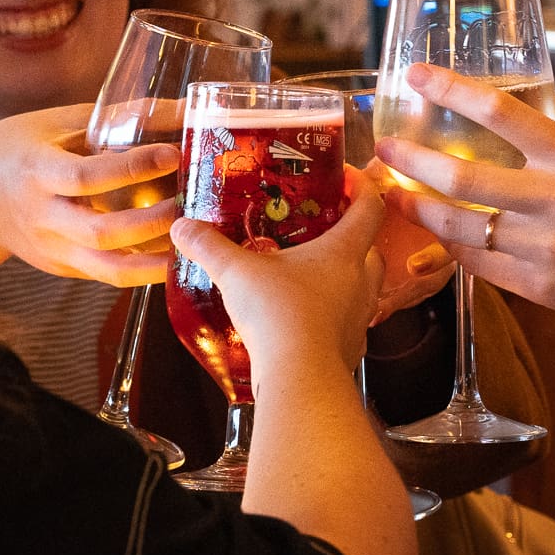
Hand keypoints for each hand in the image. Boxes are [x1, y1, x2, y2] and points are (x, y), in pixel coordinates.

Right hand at [0, 103, 181, 306]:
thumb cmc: (12, 151)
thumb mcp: (53, 124)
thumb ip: (115, 118)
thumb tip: (179, 108)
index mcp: (37, 172)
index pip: (87, 176)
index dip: (132, 167)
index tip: (172, 154)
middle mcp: (43, 217)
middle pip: (100, 232)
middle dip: (150, 223)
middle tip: (187, 206)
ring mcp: (51, 249)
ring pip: (107, 269)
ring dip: (153, 263)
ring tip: (189, 245)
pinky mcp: (61, 268)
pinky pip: (106, 275)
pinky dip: (141, 270)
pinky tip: (172, 258)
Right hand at [170, 171, 385, 378]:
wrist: (299, 378)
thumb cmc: (279, 315)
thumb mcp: (236, 272)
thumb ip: (209, 246)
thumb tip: (183, 227)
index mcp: (344, 251)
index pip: (370, 206)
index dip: (362, 186)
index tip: (344, 176)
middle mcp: (361, 281)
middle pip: (371, 247)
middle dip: (352, 235)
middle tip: (323, 228)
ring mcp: (359, 316)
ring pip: (363, 285)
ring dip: (344, 275)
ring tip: (309, 273)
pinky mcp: (350, 346)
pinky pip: (348, 320)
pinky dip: (332, 312)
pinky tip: (304, 315)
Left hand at [372, 64, 554, 359]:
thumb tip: (534, 101)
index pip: (499, 112)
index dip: (451, 90)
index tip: (417, 76)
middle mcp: (554, 199)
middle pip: (461, 175)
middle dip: (411, 160)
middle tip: (385, 148)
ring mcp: (543, 247)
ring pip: (460, 227)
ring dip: (419, 211)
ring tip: (396, 196)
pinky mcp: (537, 287)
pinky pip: (478, 264)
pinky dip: (454, 249)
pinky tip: (438, 237)